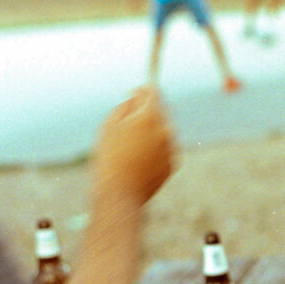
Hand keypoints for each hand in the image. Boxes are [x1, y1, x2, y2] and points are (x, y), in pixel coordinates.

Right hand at [92, 86, 174, 205]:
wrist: (120, 193)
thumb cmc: (110, 158)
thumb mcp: (110, 125)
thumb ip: (127, 105)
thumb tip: (138, 97)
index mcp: (150, 116)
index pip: (154, 92)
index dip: (144, 90)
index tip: (135, 93)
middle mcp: (167, 129)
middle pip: (162, 111)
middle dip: (148, 112)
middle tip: (129, 122)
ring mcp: (173, 147)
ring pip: (164, 131)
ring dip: (152, 131)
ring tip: (131, 147)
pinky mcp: (174, 163)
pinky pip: (166, 148)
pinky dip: (156, 148)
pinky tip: (139, 159)